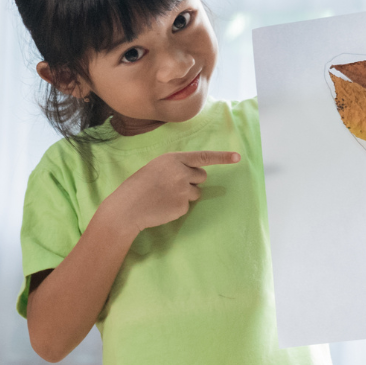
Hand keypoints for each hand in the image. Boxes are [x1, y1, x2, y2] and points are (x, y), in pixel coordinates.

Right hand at [98, 150, 240, 234]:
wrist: (128, 207)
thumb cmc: (140, 186)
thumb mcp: (157, 167)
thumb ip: (176, 166)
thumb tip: (196, 174)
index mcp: (174, 159)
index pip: (203, 156)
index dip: (222, 157)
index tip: (238, 157)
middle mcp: (182, 172)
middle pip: (202, 176)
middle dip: (193, 181)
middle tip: (174, 186)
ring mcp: (183, 190)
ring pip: (196, 192)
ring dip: (186, 194)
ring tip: (165, 196)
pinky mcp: (183, 206)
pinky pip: (188, 206)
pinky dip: (178, 207)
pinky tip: (164, 206)